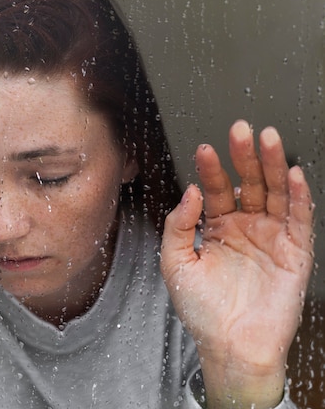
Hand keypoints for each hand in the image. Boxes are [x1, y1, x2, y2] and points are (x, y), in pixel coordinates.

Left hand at [160, 120, 313, 407]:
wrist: (230, 345)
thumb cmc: (201, 310)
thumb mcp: (176, 263)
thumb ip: (178, 226)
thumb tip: (189, 191)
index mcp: (217, 229)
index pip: (216, 190)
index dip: (211, 169)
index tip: (204, 149)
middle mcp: (245, 228)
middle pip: (247, 183)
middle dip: (244, 156)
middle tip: (240, 129)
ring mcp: (271, 238)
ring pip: (274, 193)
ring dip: (273, 165)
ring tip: (266, 138)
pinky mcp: (295, 252)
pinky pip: (299, 218)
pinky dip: (298, 195)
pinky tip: (293, 173)